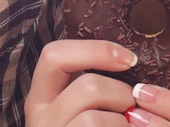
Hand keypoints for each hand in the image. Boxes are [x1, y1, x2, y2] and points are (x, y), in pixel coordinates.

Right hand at [24, 40, 138, 125]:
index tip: (129, 59)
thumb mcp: (82, 104)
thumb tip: (128, 59)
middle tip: (129, 107)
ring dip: (123, 122)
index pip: (55, 54)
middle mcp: (40, 117)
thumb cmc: (95, 126)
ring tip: (127, 126)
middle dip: (120, 95)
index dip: (96, 49)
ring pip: (94, 119)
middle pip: (87, 87)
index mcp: (43, 96)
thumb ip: (95, 85)